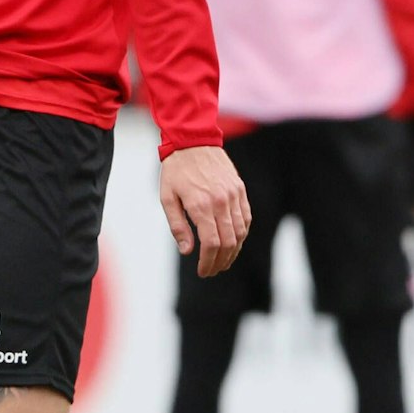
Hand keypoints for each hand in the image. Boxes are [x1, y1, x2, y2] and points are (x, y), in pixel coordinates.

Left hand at [160, 146, 250, 277]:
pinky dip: (242, 234)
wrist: (193, 140)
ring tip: (223, 261)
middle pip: (228, 242)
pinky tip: (234, 242)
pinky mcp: (240, 190)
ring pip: (240, 232)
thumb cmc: (176, 171)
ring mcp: (233, 195)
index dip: (208, 262)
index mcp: (200, 205)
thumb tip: (188, 251)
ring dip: (233, 251)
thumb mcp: (167, 198)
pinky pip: (246, 218)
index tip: (202, 271)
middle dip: (220, 262)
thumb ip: (178, 226)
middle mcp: (220, 202)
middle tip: (212, 270)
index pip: (211, 244)